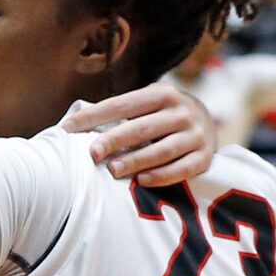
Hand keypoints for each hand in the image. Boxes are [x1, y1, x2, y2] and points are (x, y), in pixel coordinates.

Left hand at [71, 81, 217, 184]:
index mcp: (163, 94)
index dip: (94, 116)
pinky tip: (142, 181)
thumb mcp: (148, 104)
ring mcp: (196, 135)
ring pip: (162, 150)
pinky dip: (162, 176)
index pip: (122, 104)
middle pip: (142, 128)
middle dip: (114, 140)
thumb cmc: (162, 116)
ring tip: (113, 170)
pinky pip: (183, 169)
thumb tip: (72, 124)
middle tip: (92, 153)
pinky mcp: (205, 157)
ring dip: (136, 161)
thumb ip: (120, 112)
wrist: (208, 123)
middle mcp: (182, 112)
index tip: (68, 128)